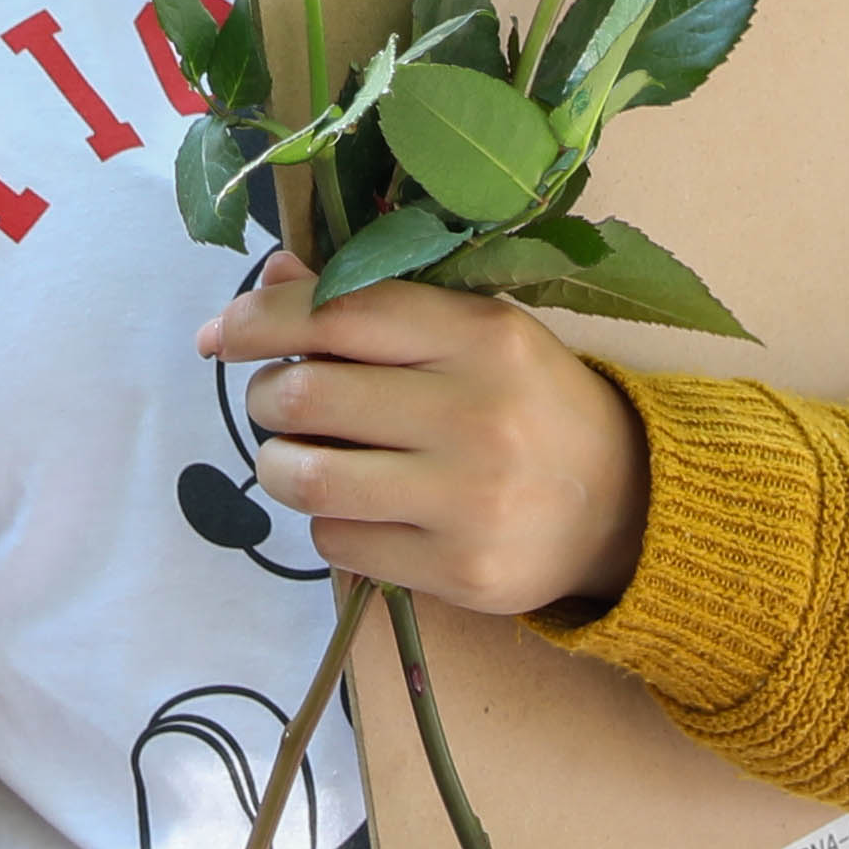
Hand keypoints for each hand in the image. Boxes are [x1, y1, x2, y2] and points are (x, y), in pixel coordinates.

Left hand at [204, 248, 647, 614]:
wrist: (627, 503)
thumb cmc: (528, 401)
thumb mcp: (470, 331)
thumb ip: (374, 303)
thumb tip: (272, 275)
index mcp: (479, 335)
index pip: (336, 312)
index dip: (259, 319)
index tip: (220, 335)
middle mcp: (475, 414)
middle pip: (304, 395)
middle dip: (266, 397)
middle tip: (279, 402)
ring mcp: (469, 501)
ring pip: (307, 476)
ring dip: (279, 464)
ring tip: (299, 456)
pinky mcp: (461, 572)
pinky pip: (337, 542)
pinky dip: (327, 522)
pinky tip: (362, 508)